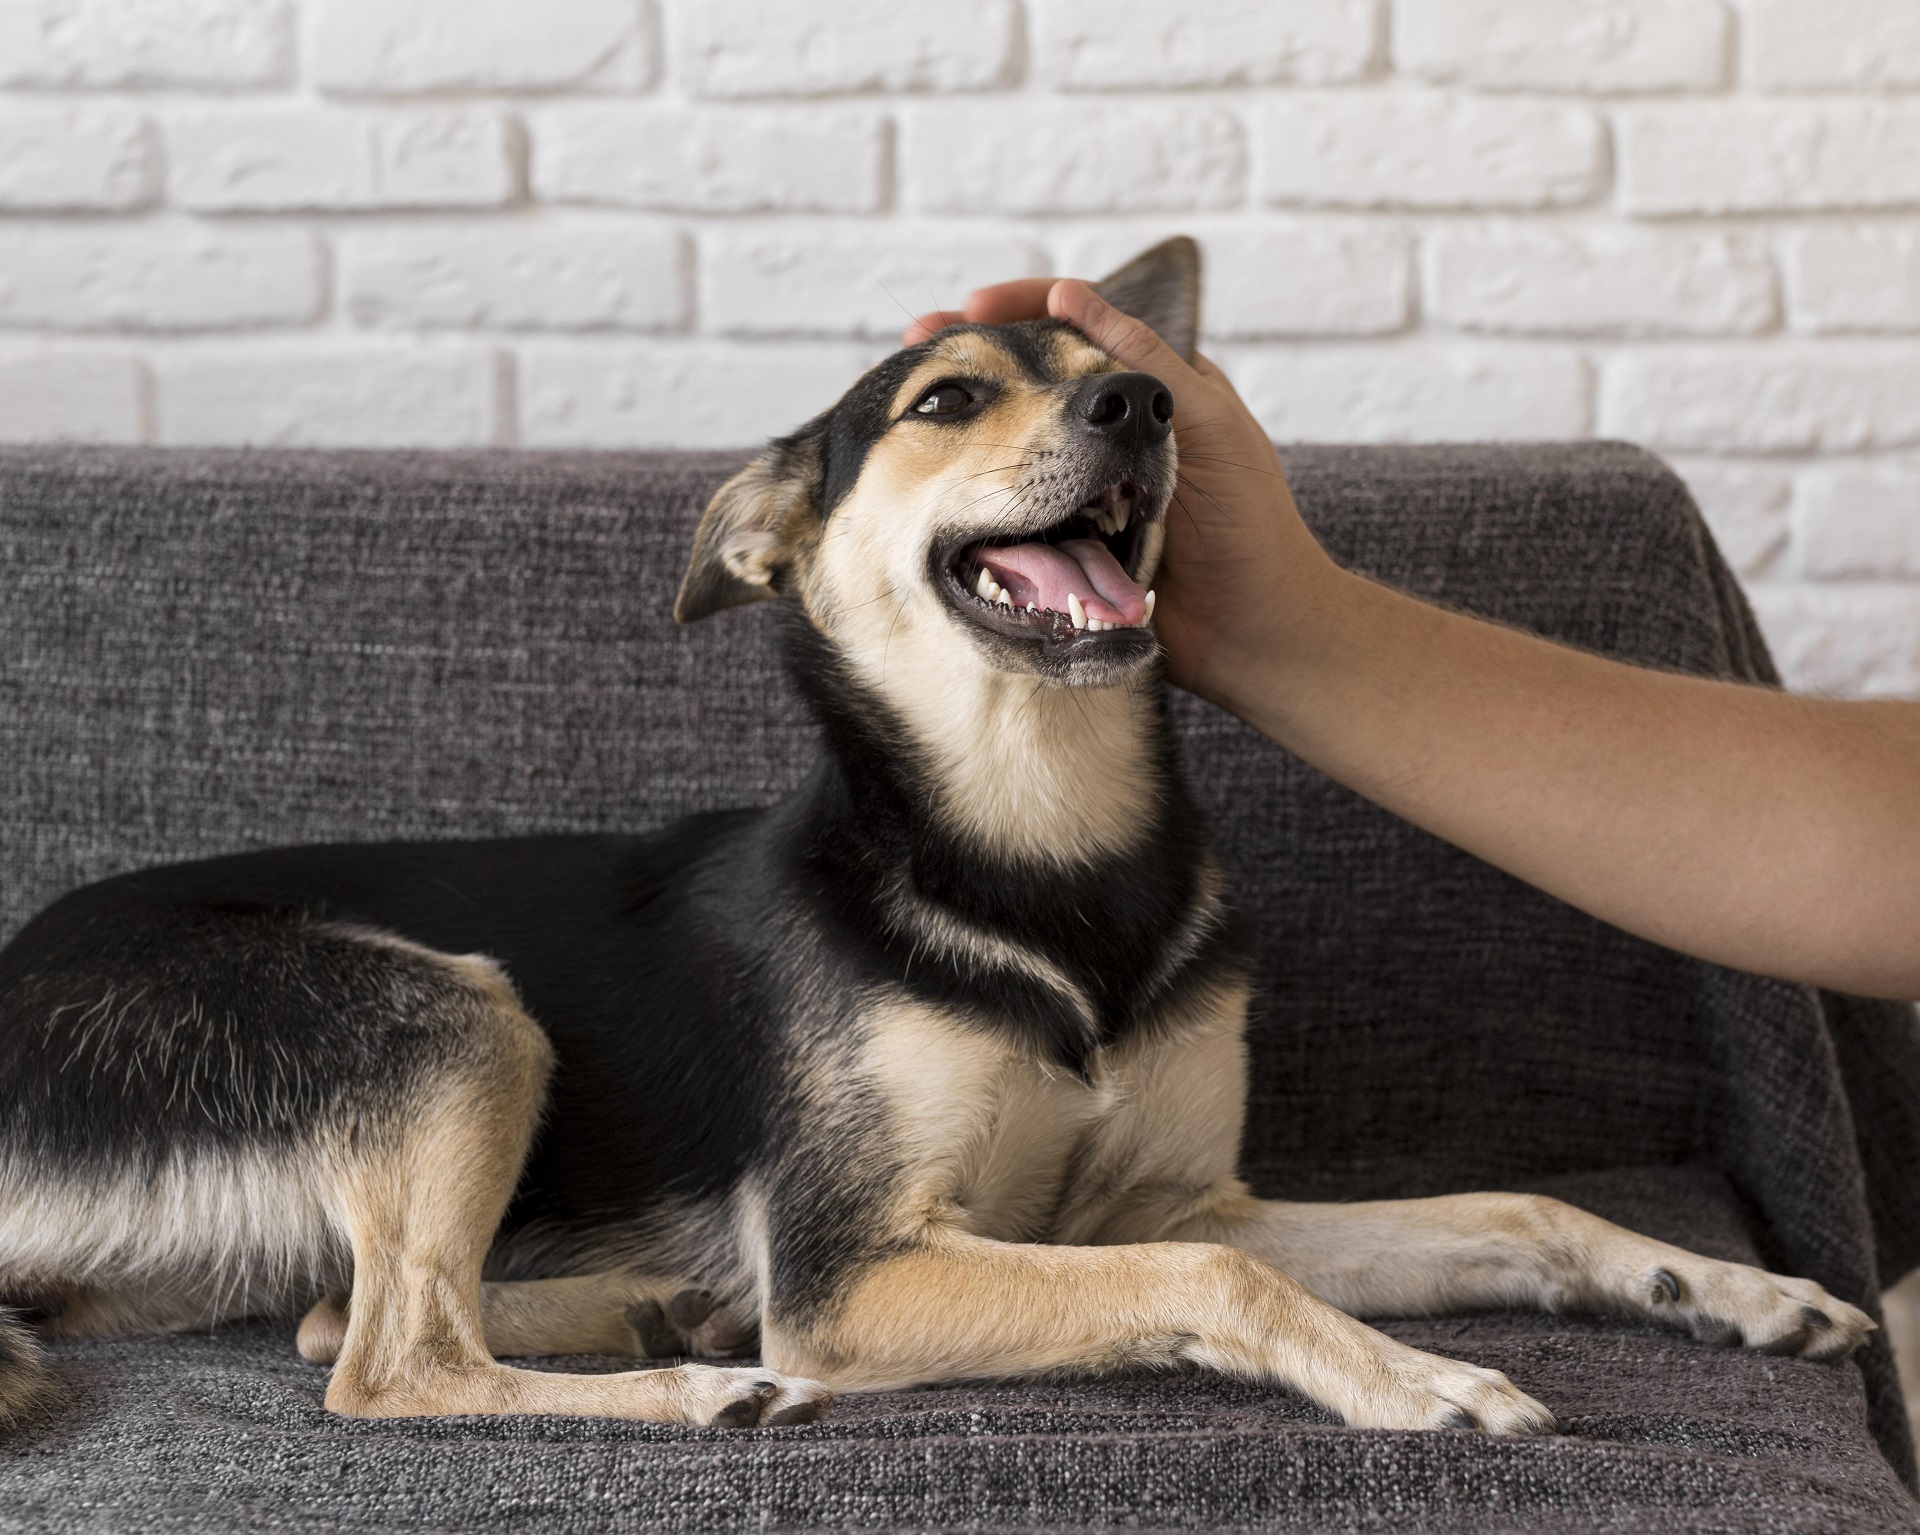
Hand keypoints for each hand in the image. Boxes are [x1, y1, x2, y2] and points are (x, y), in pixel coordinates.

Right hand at [905, 280, 1339, 714]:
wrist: (1253, 634)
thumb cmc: (1247, 525)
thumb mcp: (1202, 423)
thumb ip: (1142, 363)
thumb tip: (1071, 294)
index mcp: (1153, 394)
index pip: (1076, 330)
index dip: (1019, 312)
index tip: (969, 310)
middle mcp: (1114, 440)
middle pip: (1034, 382)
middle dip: (975, 362)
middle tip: (917, 346)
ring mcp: (1085, 494)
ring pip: (1015, 445)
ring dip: (967, 424)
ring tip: (916, 405)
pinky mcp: (1068, 549)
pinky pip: (1013, 513)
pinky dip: (978, 493)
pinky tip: (941, 478)